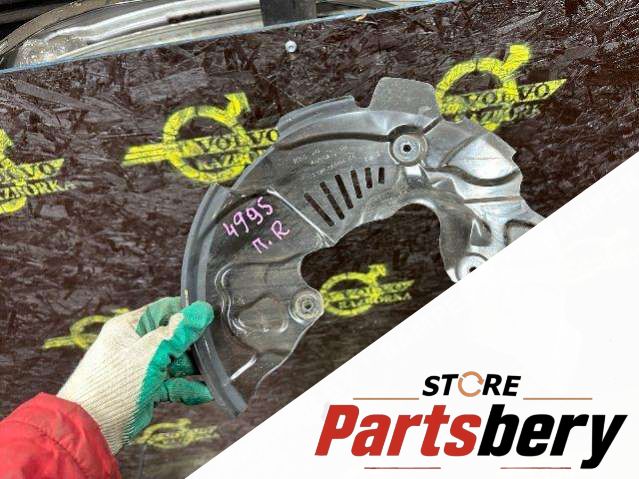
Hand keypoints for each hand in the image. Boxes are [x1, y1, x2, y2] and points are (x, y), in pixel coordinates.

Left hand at [58, 297, 212, 453]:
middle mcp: (135, 345)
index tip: (210, 318)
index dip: (188, 313)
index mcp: (129, 327)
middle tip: (215, 349)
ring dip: (194, 368)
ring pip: (175, 362)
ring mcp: (141, 368)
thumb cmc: (111, 386)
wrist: (90, 430)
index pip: (165, 310)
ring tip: (214, 372)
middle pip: (173, 337)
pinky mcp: (146, 390)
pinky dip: (188, 388)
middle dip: (194, 344)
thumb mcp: (149, 353)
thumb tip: (201, 310)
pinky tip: (204, 392)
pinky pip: (172, 384)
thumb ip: (177, 333)